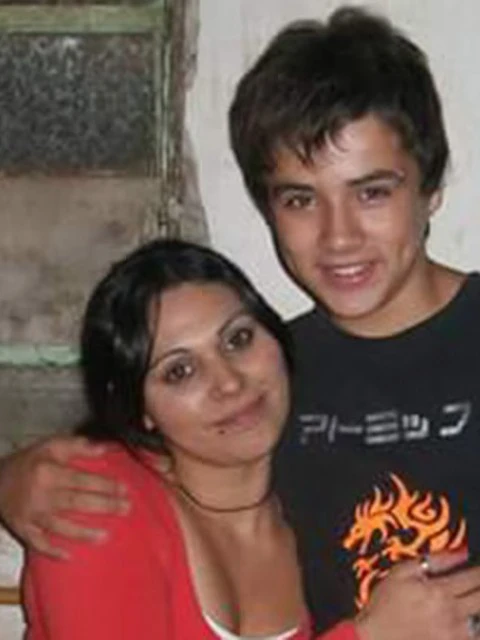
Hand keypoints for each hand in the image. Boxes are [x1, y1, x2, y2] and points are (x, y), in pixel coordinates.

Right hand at [0, 436, 129, 558]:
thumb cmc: (28, 461)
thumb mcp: (50, 445)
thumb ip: (77, 445)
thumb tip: (104, 449)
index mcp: (48, 472)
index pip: (82, 480)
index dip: (104, 484)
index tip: (124, 488)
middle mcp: (40, 495)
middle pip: (76, 503)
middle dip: (104, 506)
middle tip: (126, 509)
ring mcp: (31, 515)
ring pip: (60, 527)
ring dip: (83, 533)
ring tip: (105, 536)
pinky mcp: (22, 530)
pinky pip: (38, 544)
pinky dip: (52, 551)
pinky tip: (69, 556)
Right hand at [355, 549, 479, 639]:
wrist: (375, 638)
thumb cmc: (386, 604)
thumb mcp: (402, 572)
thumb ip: (434, 560)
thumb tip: (460, 552)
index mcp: (440, 591)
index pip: (473, 578)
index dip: (479, 571)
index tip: (478, 569)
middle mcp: (452, 614)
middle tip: (477, 583)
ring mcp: (455, 635)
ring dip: (477, 609)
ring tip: (472, 602)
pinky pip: (474, 636)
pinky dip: (474, 628)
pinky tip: (469, 621)